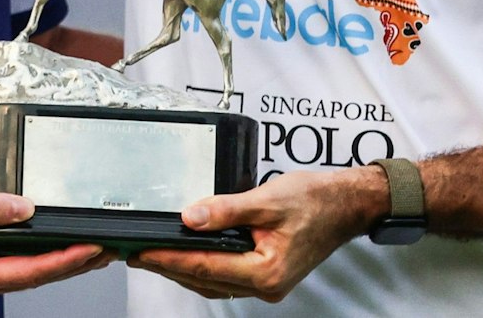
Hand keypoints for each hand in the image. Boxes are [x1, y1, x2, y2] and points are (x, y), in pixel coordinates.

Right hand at [0, 189, 111, 300]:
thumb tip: (25, 207)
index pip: (33, 270)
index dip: (67, 259)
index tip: (93, 248)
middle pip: (37, 276)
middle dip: (74, 264)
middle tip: (107, 250)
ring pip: (28, 271)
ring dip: (60, 260)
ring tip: (90, 249)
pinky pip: (14, 263)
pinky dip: (38, 254)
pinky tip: (51, 244)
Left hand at [128, 168, 384, 302]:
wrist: (347, 204)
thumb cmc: (316, 200)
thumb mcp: (267, 198)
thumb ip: (226, 209)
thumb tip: (190, 218)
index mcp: (266, 271)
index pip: (205, 267)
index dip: (168, 258)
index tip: (141, 251)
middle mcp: (266, 285)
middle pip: (204, 279)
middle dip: (168, 265)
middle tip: (135, 253)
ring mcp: (267, 283)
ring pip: (213, 282)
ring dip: (183, 268)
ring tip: (152, 254)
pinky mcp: (267, 275)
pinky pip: (226, 276)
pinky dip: (203, 267)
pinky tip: (187, 255)